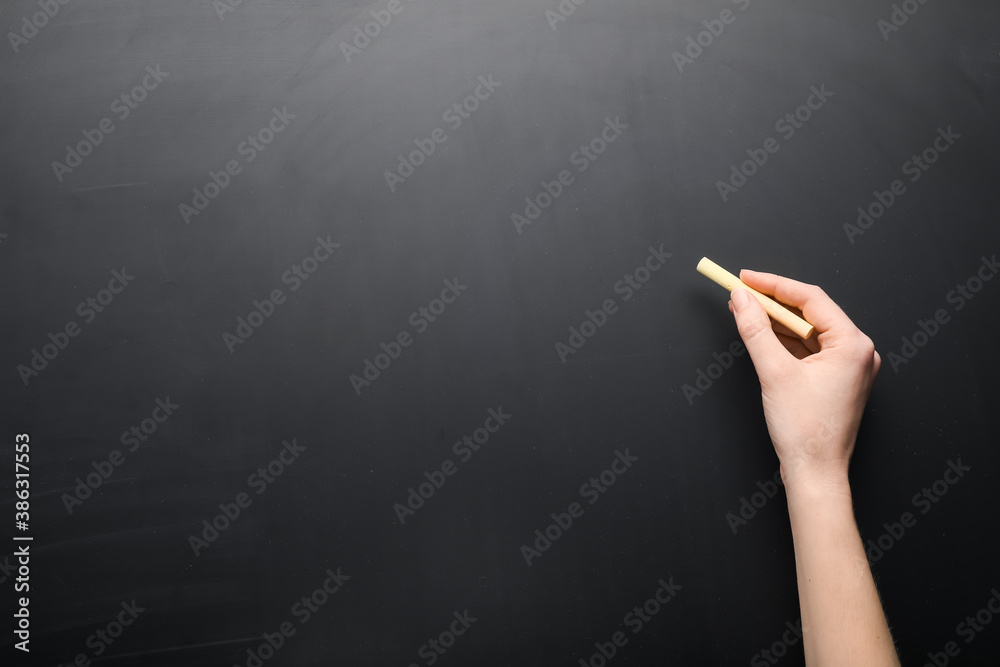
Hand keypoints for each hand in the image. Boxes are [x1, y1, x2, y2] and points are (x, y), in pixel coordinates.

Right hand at [727, 270, 879, 491]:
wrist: (816, 473)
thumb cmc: (805, 432)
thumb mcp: (774, 373)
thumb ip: (755, 330)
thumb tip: (741, 299)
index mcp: (853, 345)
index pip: (811, 299)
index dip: (774, 284)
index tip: (746, 278)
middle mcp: (858, 352)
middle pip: (810, 312)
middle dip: (773, 302)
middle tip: (742, 292)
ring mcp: (849, 367)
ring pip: (808, 331)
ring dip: (777, 322)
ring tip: (745, 311)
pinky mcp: (837, 380)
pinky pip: (809, 350)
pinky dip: (785, 342)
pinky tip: (762, 336)